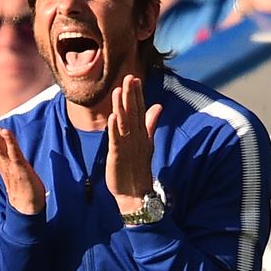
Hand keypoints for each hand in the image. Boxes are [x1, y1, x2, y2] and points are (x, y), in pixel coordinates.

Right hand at [0, 105, 45, 214]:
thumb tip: (1, 132)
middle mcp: (1, 158)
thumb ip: (6, 148)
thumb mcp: (11, 161)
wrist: (26, 206)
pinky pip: (14, 154)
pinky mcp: (20, 169)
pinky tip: (6, 131)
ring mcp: (9, 163)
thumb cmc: (20, 182)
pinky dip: (10, 142)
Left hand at [105, 75, 161, 213]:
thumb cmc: (138, 167)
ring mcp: (128, 146)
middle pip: (133, 113)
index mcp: (142, 133)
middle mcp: (137, 137)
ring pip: (124, 123)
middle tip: (128, 77)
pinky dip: (114, 129)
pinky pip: (116, 140)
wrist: (135, 193)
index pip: (140, 110)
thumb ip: (150, 123)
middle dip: (131, 95)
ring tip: (118, 91)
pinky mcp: (118, 156)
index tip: (135, 78)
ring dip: (122, 107)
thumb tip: (158, 105)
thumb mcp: (146, 142)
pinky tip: (112, 117)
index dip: (137, 94)